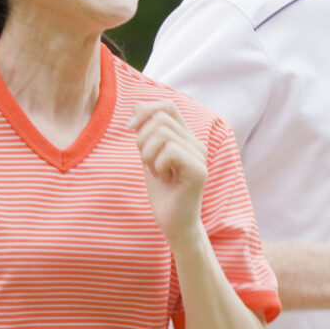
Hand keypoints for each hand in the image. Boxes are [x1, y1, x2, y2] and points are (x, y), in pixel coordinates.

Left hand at [129, 99, 206, 242]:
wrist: (173, 223)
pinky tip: (164, 178)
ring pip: (162, 134)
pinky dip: (157, 165)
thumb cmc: (162, 192)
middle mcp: (197, 142)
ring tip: (156, 171)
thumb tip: (137, 106)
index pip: (167, 105)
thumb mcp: (149, 156)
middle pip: (160, 118)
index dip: (146, 110)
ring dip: (148, 154)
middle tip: (147, 162)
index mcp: (187, 137)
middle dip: (142, 139)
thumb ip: (146, 132)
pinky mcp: (199, 170)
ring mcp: (200, 156)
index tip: (130, 128)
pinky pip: (169, 151)